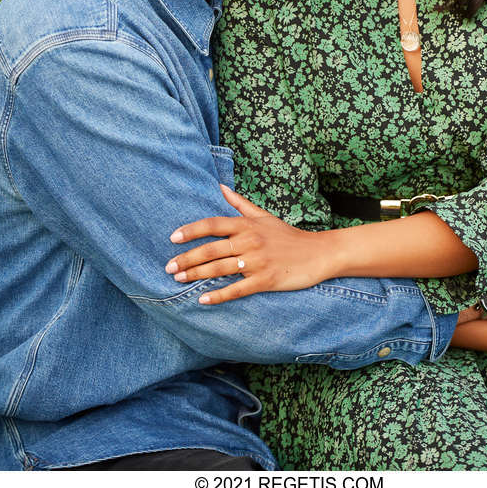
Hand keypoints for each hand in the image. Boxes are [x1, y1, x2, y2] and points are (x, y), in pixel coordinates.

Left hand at [165, 185, 332, 303]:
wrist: (318, 253)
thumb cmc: (288, 235)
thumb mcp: (264, 216)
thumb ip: (240, 204)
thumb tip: (220, 187)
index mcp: (247, 225)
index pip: (213, 224)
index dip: (191, 230)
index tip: (173, 237)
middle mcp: (250, 241)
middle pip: (211, 249)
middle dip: (187, 258)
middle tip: (168, 266)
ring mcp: (257, 261)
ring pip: (220, 269)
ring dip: (196, 275)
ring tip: (178, 280)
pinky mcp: (266, 280)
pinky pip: (237, 289)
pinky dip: (218, 295)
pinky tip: (202, 299)